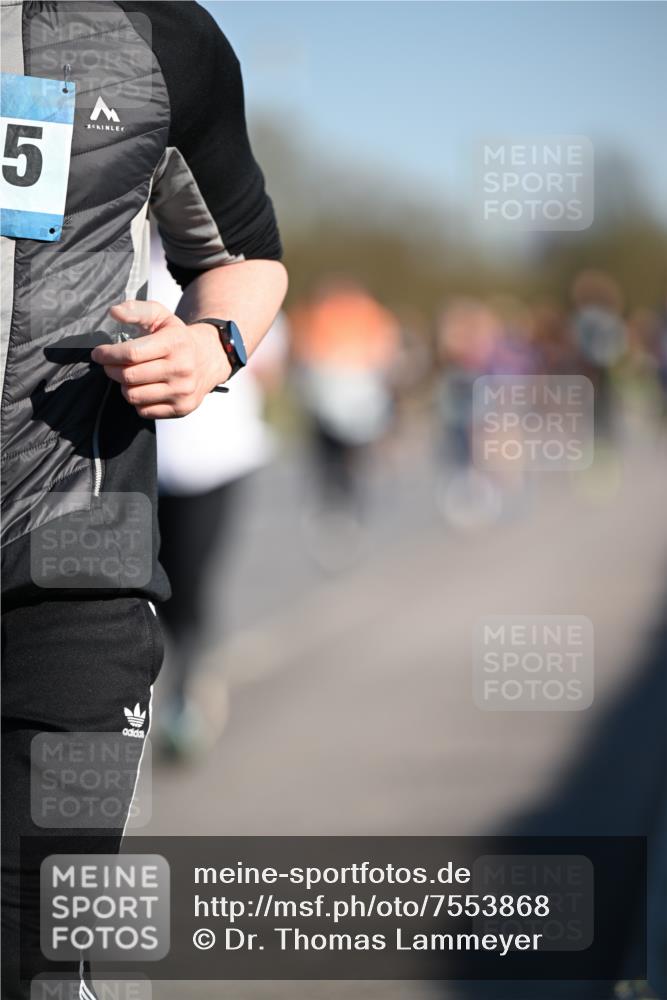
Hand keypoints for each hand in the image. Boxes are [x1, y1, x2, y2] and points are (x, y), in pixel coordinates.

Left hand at [91, 300, 230, 418]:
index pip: (132, 354)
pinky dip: (137, 400)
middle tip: (110, 364)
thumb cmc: (177, 338)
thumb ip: (136, 310)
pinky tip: (143, 388)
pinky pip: (144, 411)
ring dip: (124, 386)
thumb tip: (114, 312)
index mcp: (175, 343)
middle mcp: (182, 369)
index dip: (108, 354)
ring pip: (133, 396)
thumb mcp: (161, 316)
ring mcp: (182, 391)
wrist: (209, 359)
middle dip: (111, 369)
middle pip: (129, 376)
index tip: (99, 353)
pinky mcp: (181, 408)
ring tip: (128, 376)